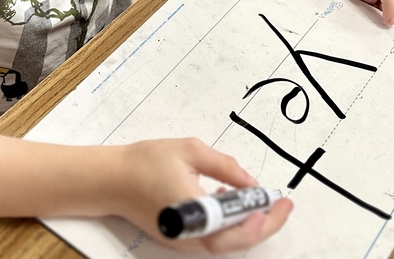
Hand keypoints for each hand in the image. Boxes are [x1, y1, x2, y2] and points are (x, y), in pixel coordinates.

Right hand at [110, 138, 292, 253]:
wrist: (110, 179)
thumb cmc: (144, 163)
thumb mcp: (189, 151)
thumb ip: (224, 166)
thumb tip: (250, 182)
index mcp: (192, 213)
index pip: (235, 228)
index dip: (262, 219)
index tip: (279, 201)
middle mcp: (190, 235)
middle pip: (237, 242)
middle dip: (265, 224)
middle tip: (282, 205)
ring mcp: (185, 241)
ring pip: (227, 241)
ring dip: (248, 223)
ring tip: (262, 199)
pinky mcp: (181, 238)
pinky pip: (214, 236)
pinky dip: (230, 222)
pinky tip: (232, 198)